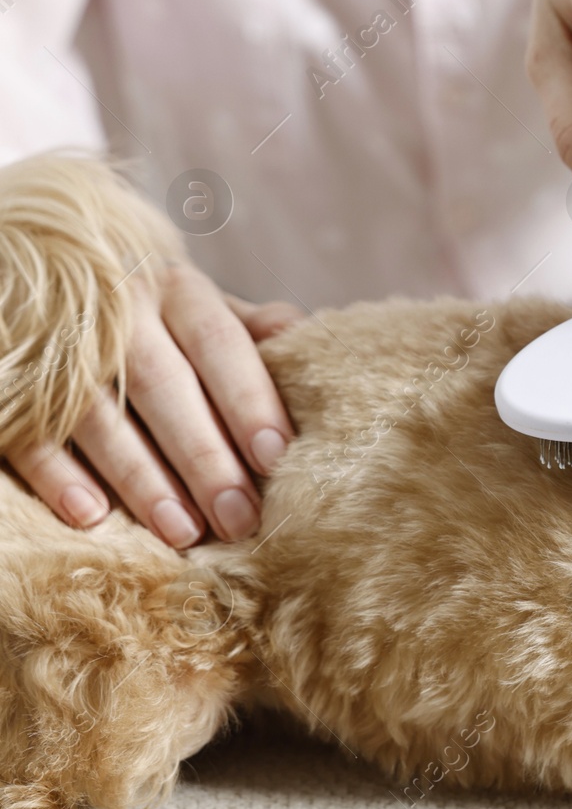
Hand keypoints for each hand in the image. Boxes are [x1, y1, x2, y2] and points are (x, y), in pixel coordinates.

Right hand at [7, 262, 300, 547]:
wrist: (54, 276)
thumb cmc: (158, 316)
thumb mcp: (204, 309)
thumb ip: (252, 330)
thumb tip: (304, 337)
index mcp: (178, 292)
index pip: (219, 343)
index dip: (248, 399)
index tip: (276, 456)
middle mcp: (118, 311)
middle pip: (163, 386)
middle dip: (204, 456)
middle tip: (240, 517)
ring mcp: (58, 346)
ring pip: (100, 414)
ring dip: (141, 477)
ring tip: (182, 531)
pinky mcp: (11, 382)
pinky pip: (30, 431)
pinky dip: (59, 475)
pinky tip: (92, 516)